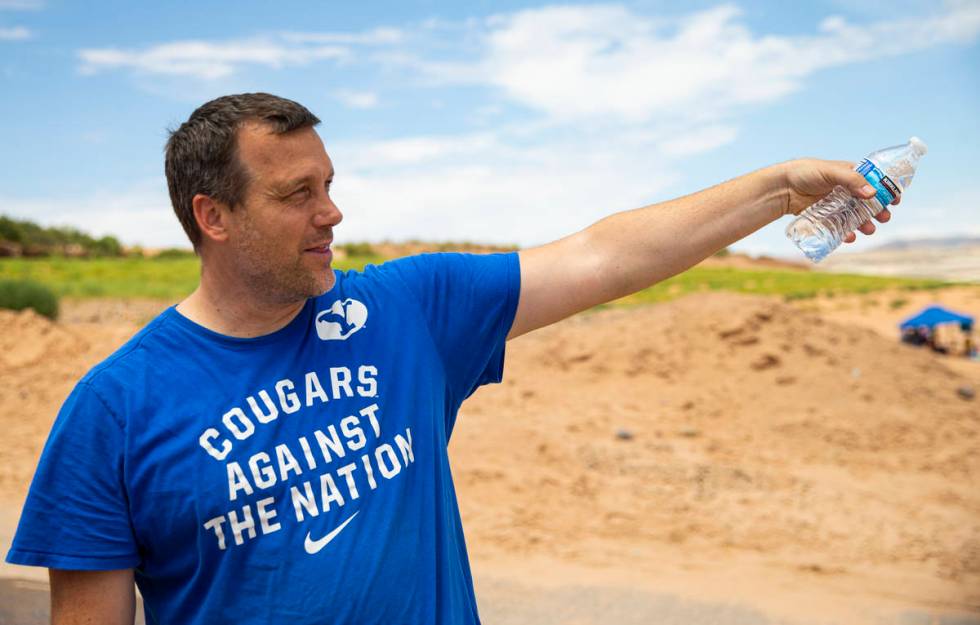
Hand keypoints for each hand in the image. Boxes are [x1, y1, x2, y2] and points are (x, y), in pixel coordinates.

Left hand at [780, 158, 898, 242]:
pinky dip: (846, 233)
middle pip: (866, 202)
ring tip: (869, 230)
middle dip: (878, 211)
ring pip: (854, 216)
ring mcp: (835, 204)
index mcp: (849, 175)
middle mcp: (844, 190)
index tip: (896, 200)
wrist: (781, 188)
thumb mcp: (830, 172)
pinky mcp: (824, 217)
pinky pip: (838, 226)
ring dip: (865, 224)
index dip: (886, 191)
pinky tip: (850, 237)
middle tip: (884, 218)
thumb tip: (872, 193)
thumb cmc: (805, 173)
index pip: (873, 182)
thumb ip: (851, 180)